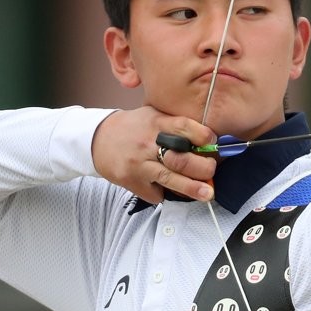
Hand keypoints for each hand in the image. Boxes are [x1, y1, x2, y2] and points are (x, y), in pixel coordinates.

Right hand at [91, 107, 216, 202]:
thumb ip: (176, 125)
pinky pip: (155, 193)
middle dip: (203, 167)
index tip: (213, 142)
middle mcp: (147, 143)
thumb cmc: (133, 128)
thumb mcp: (153, 116)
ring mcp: (138, 164)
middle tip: (212, 170)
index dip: (203, 136)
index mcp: (156, 123)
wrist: (97, 139)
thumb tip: (209, 141)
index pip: (184, 127)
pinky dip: (165, 194)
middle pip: (181, 158)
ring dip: (192, 188)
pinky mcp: (131, 181)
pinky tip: (168, 188)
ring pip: (170, 179)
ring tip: (208, 194)